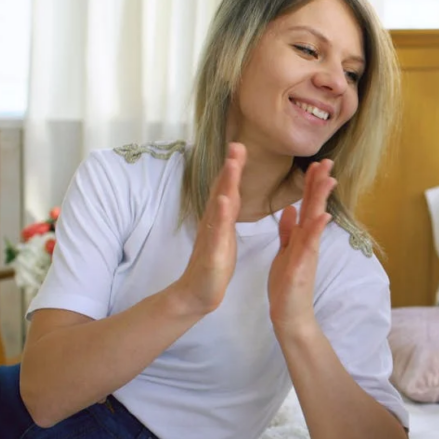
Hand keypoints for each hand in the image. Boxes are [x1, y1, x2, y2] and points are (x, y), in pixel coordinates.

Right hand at [171, 142, 243, 314]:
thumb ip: (228, 211)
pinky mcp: (212, 253)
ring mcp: (211, 236)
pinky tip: (224, 203)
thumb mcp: (224, 232)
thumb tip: (230, 191)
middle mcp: (214, 223)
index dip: (234, 168)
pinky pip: (216, 233)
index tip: (240, 146)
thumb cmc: (215, 262)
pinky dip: (220, 217)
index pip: (229, 189)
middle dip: (230, 167)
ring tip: (232, 165)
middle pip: (222, 191)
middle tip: (237, 145)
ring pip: (219, 207)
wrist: (198, 292)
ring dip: (225, 185)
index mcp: (221, 219)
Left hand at [268, 159, 335, 338]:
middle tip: (327, 161)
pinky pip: (310, 245)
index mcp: (301, 237)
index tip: (316, 163)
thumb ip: (289, 231)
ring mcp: (308, 253)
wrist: (289, 313)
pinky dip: (316, 230)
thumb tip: (291, 209)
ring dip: (322, 200)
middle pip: (315, 207)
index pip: (307, 205)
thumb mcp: (285, 251)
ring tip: (328, 179)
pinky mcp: (303, 266)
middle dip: (320, 184)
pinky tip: (322, 216)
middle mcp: (308, 241)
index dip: (311, 184)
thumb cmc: (287, 284)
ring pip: (316, 221)